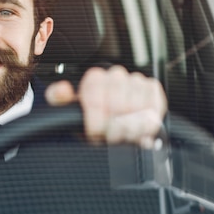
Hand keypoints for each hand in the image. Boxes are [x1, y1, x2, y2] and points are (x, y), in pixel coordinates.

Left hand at [45, 66, 166, 148]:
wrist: (110, 121)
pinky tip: (139, 132)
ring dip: (131, 127)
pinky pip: (155, 104)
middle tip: (110, 138)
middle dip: (113, 126)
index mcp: (94, 78)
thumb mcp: (68, 109)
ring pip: (137, 105)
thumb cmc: (90, 117)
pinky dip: (148, 122)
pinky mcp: (153, 90)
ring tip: (124, 138)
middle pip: (118, 103)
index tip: (95, 132)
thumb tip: (62, 90)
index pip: (96, 96)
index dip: (96, 119)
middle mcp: (115, 75)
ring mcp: (136, 81)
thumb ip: (58, 98)